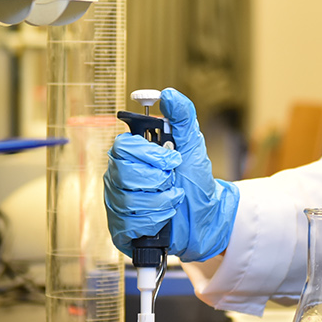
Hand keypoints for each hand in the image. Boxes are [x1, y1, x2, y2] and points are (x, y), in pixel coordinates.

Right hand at [103, 88, 239, 261]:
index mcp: (131, 153)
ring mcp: (117, 201)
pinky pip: (130, 223)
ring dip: (161, 201)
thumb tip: (168, 94)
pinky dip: (155, 220)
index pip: (123, 146)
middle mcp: (118, 175)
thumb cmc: (195, 180)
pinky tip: (164, 218)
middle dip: (158, 179)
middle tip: (172, 180)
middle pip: (124, 173)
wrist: (204, 217)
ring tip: (172, 199)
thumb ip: (182, 117)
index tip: (172, 159)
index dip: (150, 154)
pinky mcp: (120, 227)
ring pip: (129, 200)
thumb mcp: (193, 145)